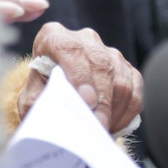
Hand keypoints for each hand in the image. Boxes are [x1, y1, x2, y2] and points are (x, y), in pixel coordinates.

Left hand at [17, 23, 141, 133]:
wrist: (58, 82)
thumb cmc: (43, 87)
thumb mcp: (32, 93)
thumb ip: (36, 102)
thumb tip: (51, 117)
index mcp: (54, 37)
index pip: (70, 50)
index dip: (80, 75)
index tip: (86, 101)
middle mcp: (84, 39)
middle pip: (100, 65)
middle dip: (102, 100)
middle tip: (98, 126)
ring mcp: (108, 50)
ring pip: (121, 77)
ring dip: (116, 108)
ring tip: (104, 130)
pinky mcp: (125, 65)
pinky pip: (135, 85)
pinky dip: (128, 109)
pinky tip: (115, 124)